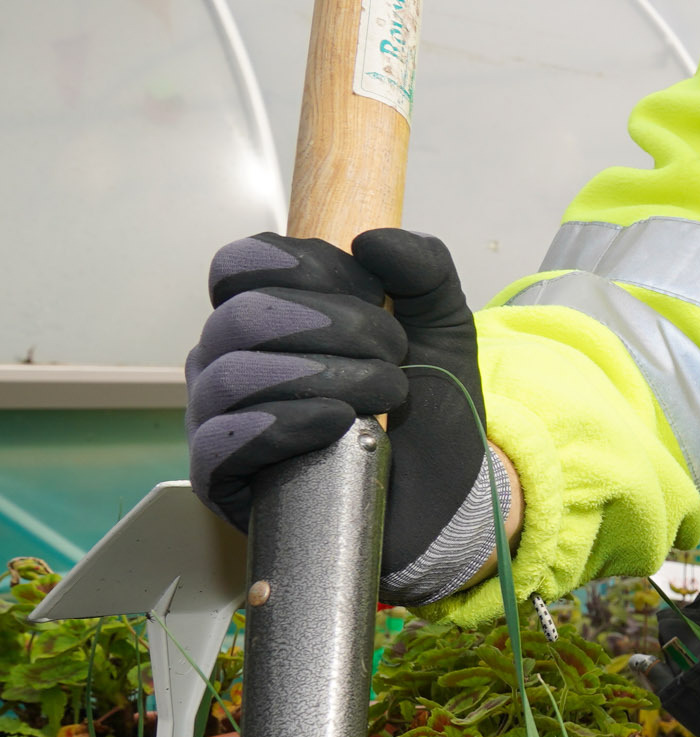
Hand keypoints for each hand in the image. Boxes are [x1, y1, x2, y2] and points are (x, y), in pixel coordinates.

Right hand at [185, 230, 501, 601]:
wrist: (445, 497)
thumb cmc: (427, 409)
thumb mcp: (442, 327)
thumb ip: (422, 269)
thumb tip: (370, 239)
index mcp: (266, 314)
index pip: (240, 263)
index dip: (306, 268)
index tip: (371, 292)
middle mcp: (229, 359)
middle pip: (242, 315)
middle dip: (334, 325)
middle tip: (394, 352)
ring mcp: (218, 418)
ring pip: (234, 375)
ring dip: (323, 376)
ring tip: (385, 393)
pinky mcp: (220, 479)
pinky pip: (220, 441)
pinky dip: (283, 424)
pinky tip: (336, 423)